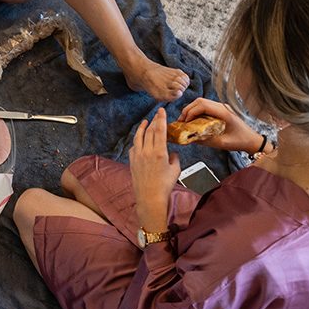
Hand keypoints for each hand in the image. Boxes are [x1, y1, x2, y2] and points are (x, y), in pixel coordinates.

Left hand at [129, 108, 180, 232]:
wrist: (150, 197)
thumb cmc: (164, 185)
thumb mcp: (176, 169)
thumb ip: (175, 158)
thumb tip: (172, 153)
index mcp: (159, 152)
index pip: (159, 130)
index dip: (161, 119)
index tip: (161, 110)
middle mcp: (147, 152)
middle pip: (149, 131)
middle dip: (153, 121)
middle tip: (157, 114)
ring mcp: (138, 156)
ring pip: (139, 137)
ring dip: (142, 128)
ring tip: (145, 122)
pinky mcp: (132, 162)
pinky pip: (134, 147)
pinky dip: (137, 141)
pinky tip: (139, 140)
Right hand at [178, 98, 264, 152]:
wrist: (252, 140)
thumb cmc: (240, 141)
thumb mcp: (222, 143)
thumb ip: (205, 140)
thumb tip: (190, 139)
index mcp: (224, 113)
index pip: (203, 105)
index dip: (191, 112)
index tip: (185, 122)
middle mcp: (223, 107)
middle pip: (200, 101)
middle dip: (188, 110)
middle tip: (181, 121)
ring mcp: (222, 107)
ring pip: (202, 103)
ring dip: (192, 110)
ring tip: (185, 122)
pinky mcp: (221, 110)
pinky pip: (206, 107)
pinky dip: (197, 112)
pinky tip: (194, 121)